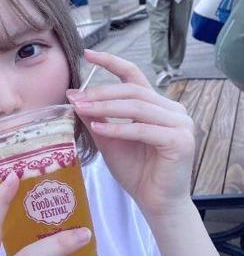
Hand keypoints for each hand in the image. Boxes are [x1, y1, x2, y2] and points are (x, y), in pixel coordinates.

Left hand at [68, 50, 194, 217]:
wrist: (156, 202)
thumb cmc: (135, 171)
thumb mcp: (109, 140)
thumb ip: (97, 118)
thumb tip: (74, 96)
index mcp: (157, 105)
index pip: (133, 76)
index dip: (111, 63)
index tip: (87, 54)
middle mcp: (172, 109)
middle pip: (133, 91)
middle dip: (101, 93)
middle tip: (76, 98)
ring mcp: (180, 124)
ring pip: (137, 108)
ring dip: (106, 108)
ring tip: (82, 110)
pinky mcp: (180, 141)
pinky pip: (143, 129)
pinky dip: (119, 129)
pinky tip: (100, 130)